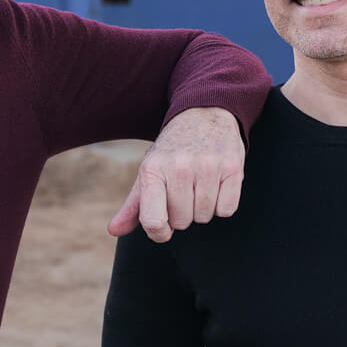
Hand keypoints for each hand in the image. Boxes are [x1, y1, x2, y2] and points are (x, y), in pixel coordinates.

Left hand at [108, 106, 245, 241]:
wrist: (203, 114)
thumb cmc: (172, 151)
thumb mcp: (149, 172)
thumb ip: (134, 206)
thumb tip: (114, 230)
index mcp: (153, 170)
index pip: (153, 220)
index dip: (159, 232)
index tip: (163, 227)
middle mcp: (179, 167)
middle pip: (182, 221)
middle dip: (183, 214)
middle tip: (184, 191)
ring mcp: (208, 166)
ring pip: (204, 216)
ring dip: (202, 209)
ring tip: (199, 186)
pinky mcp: (232, 166)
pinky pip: (227, 209)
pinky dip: (223, 204)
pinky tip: (217, 185)